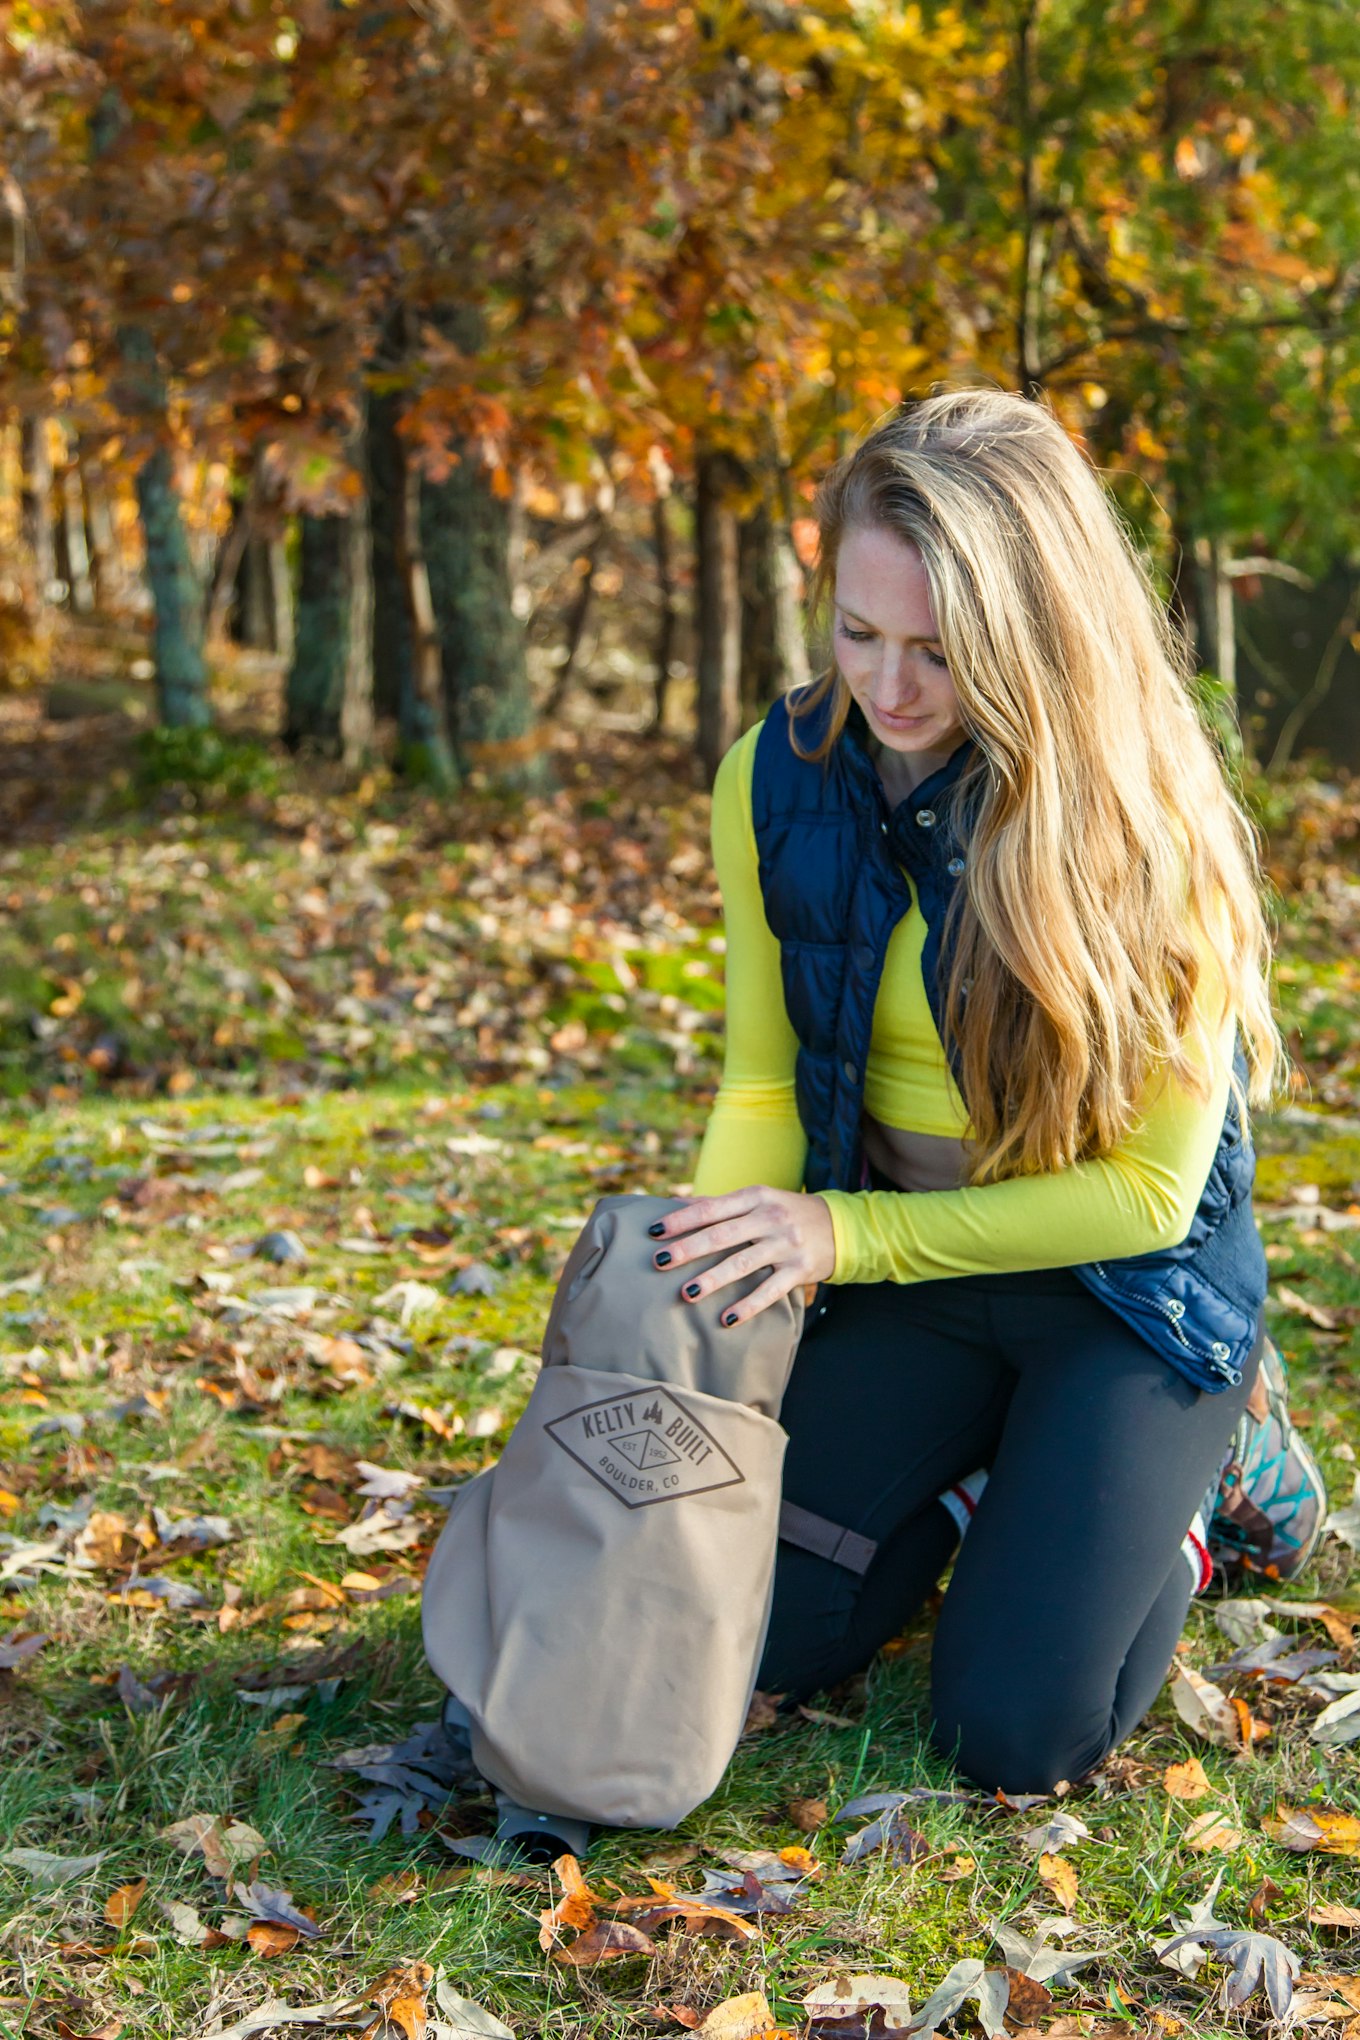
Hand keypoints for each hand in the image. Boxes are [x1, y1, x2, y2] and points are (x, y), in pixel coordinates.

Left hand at [647, 1185, 835, 1326]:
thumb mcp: (757, 1200)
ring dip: (713, 1279)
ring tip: (686, 1293)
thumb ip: (719, 1204)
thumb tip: (675, 1204)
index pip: (711, 1208)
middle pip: (723, 1235)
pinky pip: (770, 1290)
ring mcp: (786, 1245)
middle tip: (659, 1262)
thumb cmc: (785, 1213)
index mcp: (755, 1197)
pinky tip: (727, 1319)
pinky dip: (748, 1306)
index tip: (653, 1232)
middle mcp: (770, 1218)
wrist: (839, 1226)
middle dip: (689, 1248)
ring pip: (743, 1263)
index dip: (681, 1220)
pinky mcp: (799, 1270)